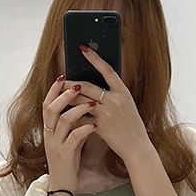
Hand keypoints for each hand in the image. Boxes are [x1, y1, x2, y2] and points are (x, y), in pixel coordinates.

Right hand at [42, 76, 98, 190]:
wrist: (63, 186)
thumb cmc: (67, 163)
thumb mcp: (67, 141)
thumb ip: (72, 126)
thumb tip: (83, 110)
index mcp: (49, 130)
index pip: (47, 105)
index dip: (53, 90)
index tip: (63, 77)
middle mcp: (50, 135)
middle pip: (51, 108)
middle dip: (65, 95)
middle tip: (78, 85)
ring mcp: (56, 144)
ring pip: (63, 120)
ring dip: (78, 109)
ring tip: (92, 103)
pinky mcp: (65, 154)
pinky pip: (74, 137)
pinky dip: (85, 129)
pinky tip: (95, 126)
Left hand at [63, 44, 151, 163]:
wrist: (137, 147)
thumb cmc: (132, 127)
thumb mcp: (128, 106)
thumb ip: (114, 95)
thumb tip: (96, 88)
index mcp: (123, 92)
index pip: (107, 70)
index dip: (94, 58)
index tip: (82, 48)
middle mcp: (115, 99)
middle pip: (87, 86)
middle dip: (71, 83)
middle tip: (60, 80)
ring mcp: (107, 113)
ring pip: (81, 101)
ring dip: (68, 99)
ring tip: (58, 97)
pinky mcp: (100, 126)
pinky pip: (81, 118)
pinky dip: (72, 117)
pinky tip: (64, 116)